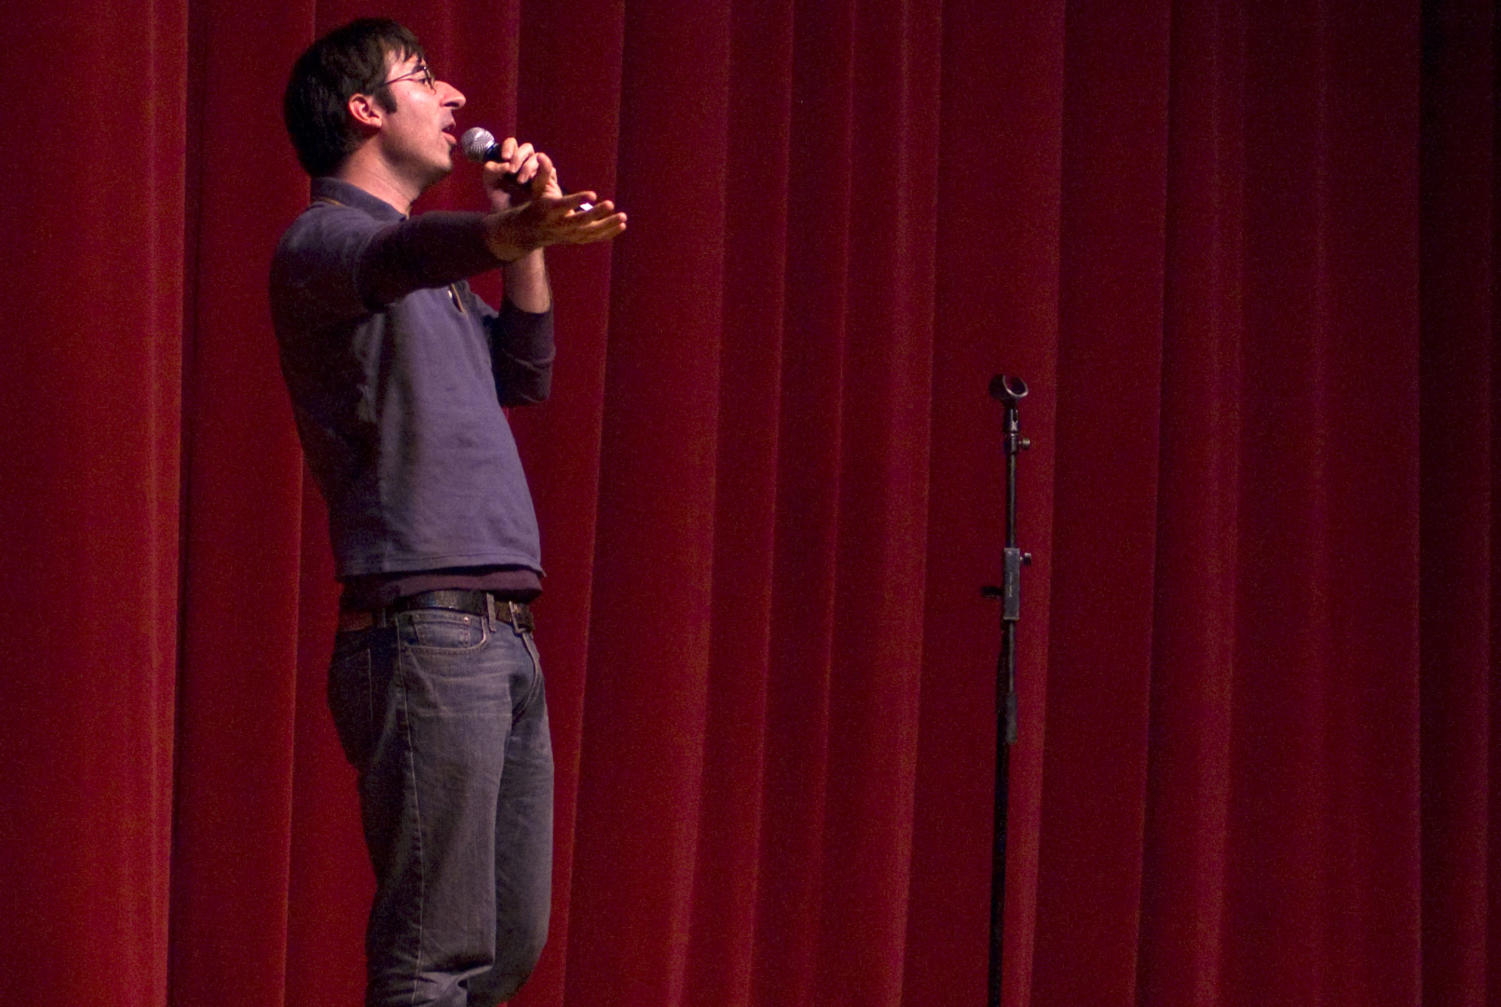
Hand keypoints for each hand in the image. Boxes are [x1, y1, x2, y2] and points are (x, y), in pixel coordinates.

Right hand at [478, 138, 626, 259]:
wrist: (533, 231)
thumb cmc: (539, 204)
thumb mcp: (537, 188)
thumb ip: (542, 173)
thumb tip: (541, 155)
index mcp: (551, 210)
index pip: (565, 205)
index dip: (578, 200)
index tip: (593, 193)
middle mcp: (561, 225)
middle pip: (581, 221)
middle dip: (596, 213)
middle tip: (611, 204)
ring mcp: (570, 235)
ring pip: (591, 232)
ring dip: (608, 225)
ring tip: (623, 217)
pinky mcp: (578, 240)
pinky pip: (595, 238)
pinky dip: (609, 233)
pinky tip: (622, 226)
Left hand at [482, 137, 562, 210]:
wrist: (516, 226)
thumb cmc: (504, 207)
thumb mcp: (492, 188)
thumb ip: (491, 172)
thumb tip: (505, 164)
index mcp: (511, 163)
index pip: (512, 145)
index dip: (509, 147)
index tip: (504, 157)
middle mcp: (525, 165)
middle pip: (526, 149)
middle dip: (518, 157)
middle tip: (511, 170)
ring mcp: (538, 173)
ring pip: (537, 158)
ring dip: (528, 166)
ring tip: (521, 181)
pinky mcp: (550, 183)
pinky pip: (549, 168)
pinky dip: (545, 165)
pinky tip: (538, 169)